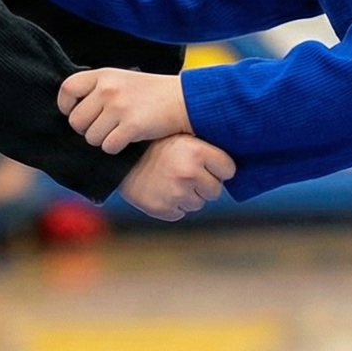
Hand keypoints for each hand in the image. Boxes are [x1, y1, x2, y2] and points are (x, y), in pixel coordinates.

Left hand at [60, 69, 188, 153]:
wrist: (184, 99)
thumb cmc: (150, 93)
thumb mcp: (121, 80)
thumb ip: (98, 90)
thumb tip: (71, 113)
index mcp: (103, 75)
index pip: (67, 89)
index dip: (66, 106)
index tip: (74, 113)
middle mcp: (108, 89)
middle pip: (77, 121)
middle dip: (87, 130)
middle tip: (104, 127)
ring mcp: (119, 107)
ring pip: (91, 137)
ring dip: (103, 140)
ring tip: (119, 131)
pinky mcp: (131, 126)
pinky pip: (108, 147)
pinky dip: (116, 148)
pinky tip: (128, 139)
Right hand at [116, 135, 235, 220]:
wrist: (118, 158)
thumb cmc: (154, 145)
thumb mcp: (181, 137)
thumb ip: (205, 149)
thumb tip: (232, 166)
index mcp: (197, 152)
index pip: (228, 170)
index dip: (218, 168)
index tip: (206, 164)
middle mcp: (189, 173)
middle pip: (215, 190)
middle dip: (203, 184)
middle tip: (184, 172)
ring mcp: (176, 193)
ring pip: (198, 204)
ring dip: (188, 196)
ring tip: (170, 180)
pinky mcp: (163, 208)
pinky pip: (180, 213)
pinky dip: (172, 205)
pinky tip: (161, 190)